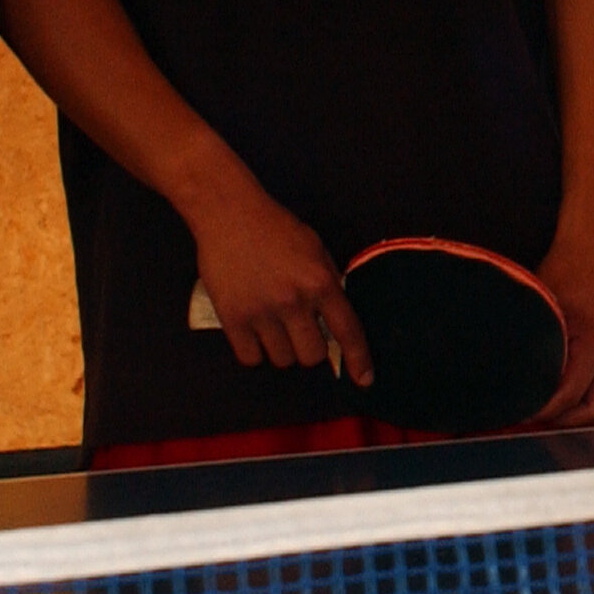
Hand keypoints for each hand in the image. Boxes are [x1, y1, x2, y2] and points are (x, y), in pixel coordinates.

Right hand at [187, 178, 366, 375]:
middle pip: (311, 356)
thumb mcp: (315, 249)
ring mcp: (262, 311)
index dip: (359, 360)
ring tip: (272, 324)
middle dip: (310, 349)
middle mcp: (293, 301)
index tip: (364, 379)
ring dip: (281, 349)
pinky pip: (251, 358)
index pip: (347, 331)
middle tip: (299, 330)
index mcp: (320, 282)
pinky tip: (253, 331)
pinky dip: (255, 351)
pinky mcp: (232, 318)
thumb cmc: (275, 228)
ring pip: (282, 359)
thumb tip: (334, 322)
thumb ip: (327, 283)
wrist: (229, 214)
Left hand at [531, 213, 593, 427]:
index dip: (541, 411)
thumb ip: (535, 347)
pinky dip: (589, 395)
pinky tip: (564, 392)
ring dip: (578, 411)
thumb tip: (516, 385)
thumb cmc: (567, 267)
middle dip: (564, 422)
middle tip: (533, 420)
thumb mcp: (542, 307)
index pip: (569, 395)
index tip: (520, 414)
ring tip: (547, 409)